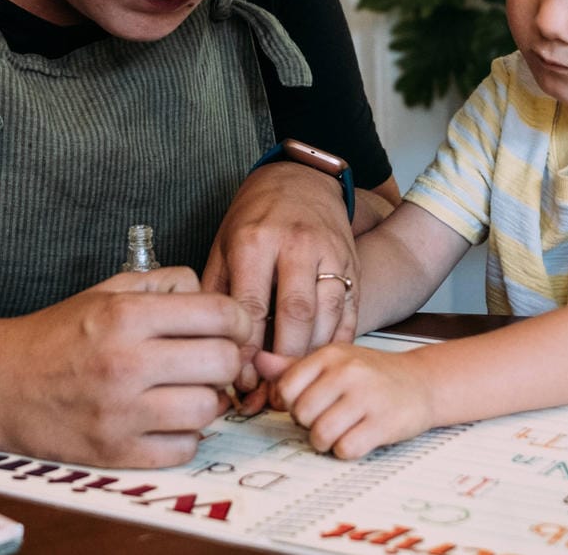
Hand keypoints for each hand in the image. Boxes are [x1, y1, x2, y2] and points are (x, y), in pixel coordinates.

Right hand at [0, 266, 251, 467]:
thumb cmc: (57, 335)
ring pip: (208, 409)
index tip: (232, 327)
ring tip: (191, 390)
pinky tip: (170, 418)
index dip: (238, 320)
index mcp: (126, 316)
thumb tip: (213, 298)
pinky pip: (184, 448)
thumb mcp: (107, 291)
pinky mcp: (115, 452)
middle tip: (213, 359)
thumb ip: (164, 284)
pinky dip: (186, 435)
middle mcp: (125, 363)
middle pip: (222, 362)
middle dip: (227, 359)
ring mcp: (120, 413)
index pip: (218, 314)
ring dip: (209, 400)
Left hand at [203, 162, 360, 366]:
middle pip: (295, 316)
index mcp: (256, 240)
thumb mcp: (224, 245)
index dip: (246, 350)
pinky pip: (349, 312)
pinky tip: (319, 359)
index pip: (252, 308)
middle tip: (269, 387)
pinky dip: (336, 342)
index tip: (240, 377)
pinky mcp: (352, 264)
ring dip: (310, 356)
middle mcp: (297, 245)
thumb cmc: (255, 217)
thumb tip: (215, 347)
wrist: (301, 180)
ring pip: (327, 317)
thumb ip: (218, 293)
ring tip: (293, 379)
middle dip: (282, 359)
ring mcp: (331, 253)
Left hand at [256, 344, 434, 458]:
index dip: (292, 403)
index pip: (286, 388)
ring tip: (341, 430)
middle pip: (301, 414)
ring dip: (327, 441)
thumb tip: (256, 361)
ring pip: (320, 434)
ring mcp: (367, 397)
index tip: (308, 404)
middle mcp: (349, 372)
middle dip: (310, 424)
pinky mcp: (384, 423)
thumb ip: (294, 366)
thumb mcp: (336, 362)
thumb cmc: (373, 374)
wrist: (423, 382)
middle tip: (328, 417)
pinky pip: (346, 449)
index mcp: (332, 354)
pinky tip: (359, 437)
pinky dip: (348, 450)